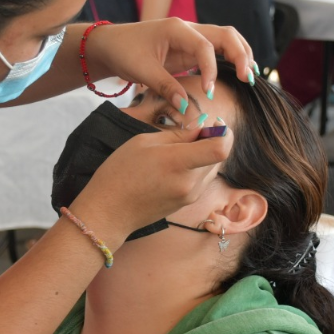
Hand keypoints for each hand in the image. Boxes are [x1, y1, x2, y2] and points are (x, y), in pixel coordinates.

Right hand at [71, 126, 234, 242]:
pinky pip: (201, 180)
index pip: (221, 148)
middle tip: (194, 131)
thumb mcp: (143, 142)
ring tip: (181, 149)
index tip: (215, 122)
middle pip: (219, 156)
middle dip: (213, 140)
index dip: (225, 133)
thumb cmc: (120, 173)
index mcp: (179, 163)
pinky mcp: (186, 203)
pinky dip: (197, 168)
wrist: (109, 211)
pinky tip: (176, 164)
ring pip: (212, 168)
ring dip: (205, 155)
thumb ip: (177, 135)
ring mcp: (190, 196)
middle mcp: (190, 183)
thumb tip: (200, 130)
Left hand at [84, 18, 254, 119]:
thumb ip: (165, 86)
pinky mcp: (190, 48)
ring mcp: (191, 37)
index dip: (212, 69)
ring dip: (240, 55)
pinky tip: (239, 74)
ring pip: (226, 39)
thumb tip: (185, 105)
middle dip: (240, 55)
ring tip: (249, 77)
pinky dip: (231, 59)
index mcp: (176, 29)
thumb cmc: (124, 52)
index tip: (209, 91)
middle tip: (248, 79)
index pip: (205, 46)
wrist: (111, 45)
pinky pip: (217, 50)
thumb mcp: (141, 70)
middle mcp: (188, 29)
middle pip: (226, 35)